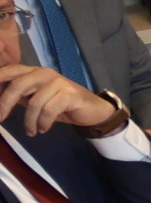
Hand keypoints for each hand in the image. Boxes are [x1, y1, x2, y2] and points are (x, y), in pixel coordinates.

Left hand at [0, 63, 116, 136]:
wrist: (91, 109)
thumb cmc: (60, 105)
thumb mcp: (35, 99)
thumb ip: (18, 96)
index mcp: (33, 72)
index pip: (10, 71)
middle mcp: (44, 73)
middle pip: (18, 85)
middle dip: (5, 103)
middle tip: (0, 119)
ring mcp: (58, 83)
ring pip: (34, 103)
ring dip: (29, 121)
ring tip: (31, 131)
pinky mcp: (69, 94)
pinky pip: (49, 111)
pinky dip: (43, 123)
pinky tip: (43, 129)